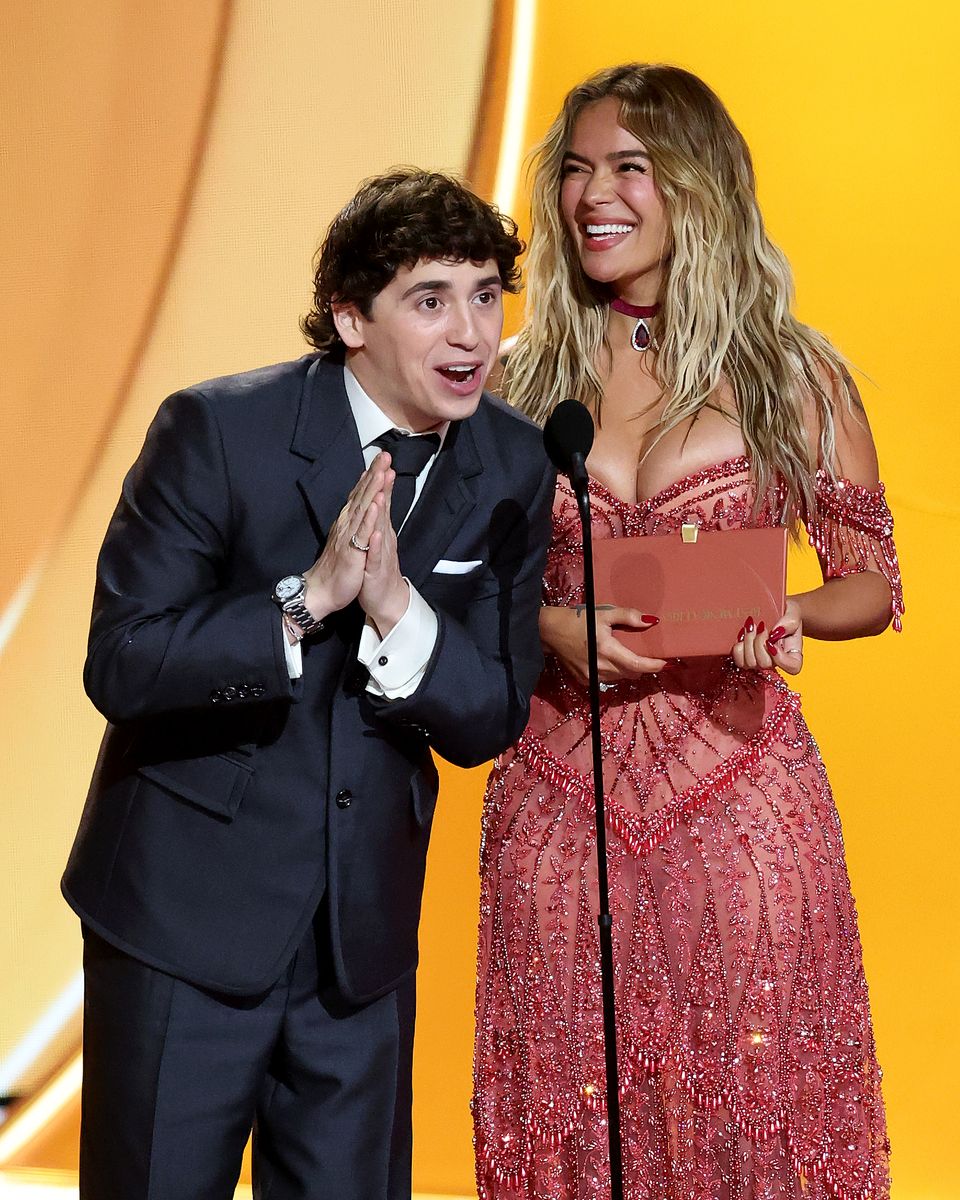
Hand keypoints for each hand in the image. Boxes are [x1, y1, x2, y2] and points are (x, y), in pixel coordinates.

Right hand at [303, 455, 392, 618]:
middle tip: (384, 455)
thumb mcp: (348, 538)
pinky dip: (368, 518)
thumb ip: (354, 519)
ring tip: (382, 473)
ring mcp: (348, 536)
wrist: (321, 590)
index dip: (372, 475)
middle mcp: (347, 524)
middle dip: (374, 474)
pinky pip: (360, 533)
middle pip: (362, 495)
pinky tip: (374, 505)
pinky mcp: (351, 552)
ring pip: (362, 509)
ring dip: (372, 490)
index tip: (381, 458)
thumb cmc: (337, 565)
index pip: (361, 493)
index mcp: (348, 521)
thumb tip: (361, 502)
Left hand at [358, 465, 409, 635]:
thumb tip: (376, 497)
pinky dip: (375, 543)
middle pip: (383, 507)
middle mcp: (383, 537)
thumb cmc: (377, 568)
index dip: (381, 479)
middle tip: (386, 463)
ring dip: (381, 509)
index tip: (382, 458)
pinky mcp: (375, 570)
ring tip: (381, 490)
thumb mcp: (375, 540)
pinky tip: (375, 532)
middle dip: (383, 485)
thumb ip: (377, 519)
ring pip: (380, 528)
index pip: (380, 499)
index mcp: (380, 529)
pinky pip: (375, 555)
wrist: (384, 598)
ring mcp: (380, 552)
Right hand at [540, 605, 665, 685]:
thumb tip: (650, 621)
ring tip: (627, 656)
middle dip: (641, 667)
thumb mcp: (603, 613)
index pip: (636, 665)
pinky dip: (613, 672)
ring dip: (626, 669)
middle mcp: (600, 667)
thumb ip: (627, 616)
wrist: (549, 631)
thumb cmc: (577, 619)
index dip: (653, 666)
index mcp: (606, 650)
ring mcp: (591, 676)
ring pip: (619, 678)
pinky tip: (609, 660)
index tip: (666, 663)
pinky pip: (606, 679)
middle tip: (647, 655)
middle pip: (630, 673)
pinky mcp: (584, 679)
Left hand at [732, 597, 802, 675]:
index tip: (772, 641)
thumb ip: (791, 621)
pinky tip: (742, 633)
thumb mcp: (793, 610)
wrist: (772, 609)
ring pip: (750, 663)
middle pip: (765, 664)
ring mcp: (759, 662)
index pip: (792, 668)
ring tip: (751, 626)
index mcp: (793, 654)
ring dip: (748, 642)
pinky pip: (738, 660)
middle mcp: (776, 662)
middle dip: (759, 643)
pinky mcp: (746, 658)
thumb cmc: (786, 612)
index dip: (781, 658)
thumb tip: (777, 632)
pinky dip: (739, 646)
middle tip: (760, 626)